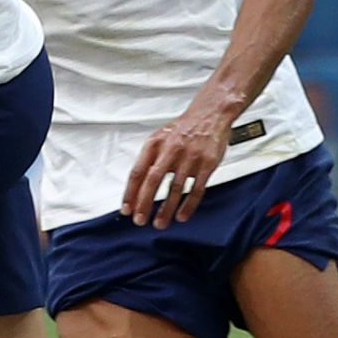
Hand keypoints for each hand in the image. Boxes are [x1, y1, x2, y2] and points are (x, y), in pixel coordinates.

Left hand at [121, 110, 229, 228]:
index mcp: (155, 143)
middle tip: (140, 221)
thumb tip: (137, 188)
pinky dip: (188, 205)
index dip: (130, 192)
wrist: (210, 114)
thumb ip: (149, 160)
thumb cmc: (183, 129)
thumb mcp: (160, 138)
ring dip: (166, 209)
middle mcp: (171, 149)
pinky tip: (181, 215)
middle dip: (144, 203)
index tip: (126, 209)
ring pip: (175, 188)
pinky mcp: (207, 164)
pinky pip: (196, 189)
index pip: (137, 171)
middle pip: (153, 180)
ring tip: (160, 223)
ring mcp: (190, 157)